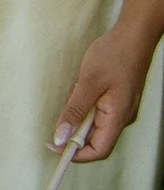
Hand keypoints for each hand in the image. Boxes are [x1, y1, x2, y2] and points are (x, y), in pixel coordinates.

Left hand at [53, 20, 152, 162]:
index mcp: (118, 117)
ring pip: (93, 123)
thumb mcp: (88, 82)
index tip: (55, 146)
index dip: (76, 154)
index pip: (99, 151)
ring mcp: (120, 109)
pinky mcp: (117, 100)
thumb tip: (60, 138)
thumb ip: (74, 111)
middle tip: (68, 100)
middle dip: (74, 126)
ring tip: (79, 86)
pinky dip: (85, 102)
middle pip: (94, 139)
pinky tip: (83, 84)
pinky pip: (97, 111)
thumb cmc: (114, 55)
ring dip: (79, 111)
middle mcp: (122, 118)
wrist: (133, 35)